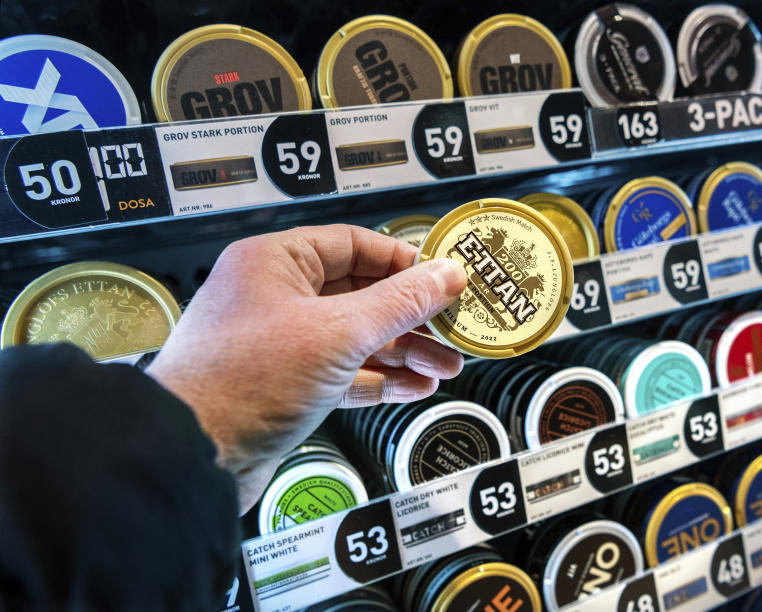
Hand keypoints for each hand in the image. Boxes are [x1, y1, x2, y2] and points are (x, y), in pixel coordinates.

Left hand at [147, 225, 466, 512]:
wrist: (192, 457)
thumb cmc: (241, 382)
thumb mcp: (337, 333)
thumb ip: (398, 303)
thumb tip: (444, 276)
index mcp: (275, 263)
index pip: (353, 245)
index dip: (403, 261)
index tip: (443, 279)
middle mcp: (275, 297)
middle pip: (359, 294)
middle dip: (411, 316)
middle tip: (452, 329)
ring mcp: (279, 344)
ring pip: (355, 337)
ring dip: (402, 351)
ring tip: (445, 366)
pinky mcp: (284, 385)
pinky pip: (342, 372)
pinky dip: (378, 379)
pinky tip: (413, 387)